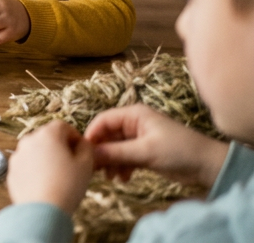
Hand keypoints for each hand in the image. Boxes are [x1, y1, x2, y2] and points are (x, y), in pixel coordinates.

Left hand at [7, 120, 93, 214]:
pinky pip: (27, 166)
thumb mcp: (86, 165)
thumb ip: (86, 148)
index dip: (75, 137)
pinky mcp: (11, 171)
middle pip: (48, 138)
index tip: (82, 151)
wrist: (42, 211)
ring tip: (59, 178)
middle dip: (61, 147)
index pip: (63, 126)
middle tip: (72, 165)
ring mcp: (17, 156)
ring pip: (36, 152)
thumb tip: (82, 143)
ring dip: (47, 159)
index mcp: (47, 135)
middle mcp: (28, 141)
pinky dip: (36, 170)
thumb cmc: (67, 186)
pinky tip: (46, 185)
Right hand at [86, 104, 229, 186]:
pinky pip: (124, 158)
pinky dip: (122, 167)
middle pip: (107, 136)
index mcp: (134, 115)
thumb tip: (90, 154)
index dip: (92, 135)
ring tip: (112, 178)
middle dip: (102, 153)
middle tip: (96, 171)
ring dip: (111, 163)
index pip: (103, 121)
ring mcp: (139, 139)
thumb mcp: (145, 151)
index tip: (85, 153)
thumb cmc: (179, 151)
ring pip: (115, 149)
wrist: (208, 166)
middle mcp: (134, 124)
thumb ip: (116, 152)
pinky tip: (124, 179)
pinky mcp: (144, 152)